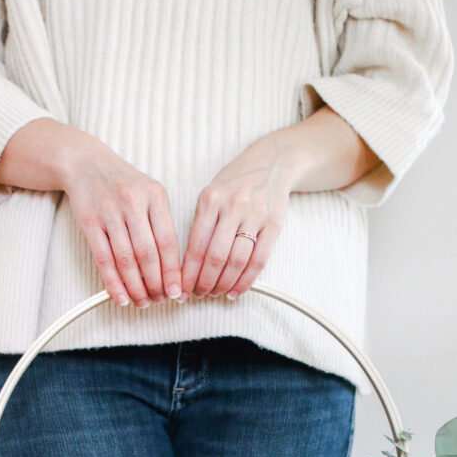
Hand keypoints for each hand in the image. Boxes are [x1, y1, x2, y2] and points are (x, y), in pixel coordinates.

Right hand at [62, 138, 184, 308]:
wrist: (86, 163)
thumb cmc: (123, 183)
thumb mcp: (150, 193)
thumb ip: (162, 225)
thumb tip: (172, 269)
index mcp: (155, 195)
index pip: (168, 242)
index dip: (173, 272)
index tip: (177, 292)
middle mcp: (133, 202)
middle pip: (148, 254)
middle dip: (155, 284)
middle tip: (159, 300)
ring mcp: (109, 212)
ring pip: (126, 260)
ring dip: (135, 288)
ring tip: (142, 301)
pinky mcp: (89, 222)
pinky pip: (104, 260)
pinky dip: (113, 283)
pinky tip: (121, 297)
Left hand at [181, 129, 296, 299]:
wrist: (272, 162)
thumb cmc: (236, 182)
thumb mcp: (211, 193)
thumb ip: (200, 223)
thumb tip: (187, 263)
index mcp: (211, 199)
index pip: (195, 246)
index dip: (188, 274)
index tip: (182, 288)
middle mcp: (233, 206)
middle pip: (215, 257)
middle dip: (204, 282)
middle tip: (198, 294)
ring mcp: (255, 216)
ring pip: (237, 262)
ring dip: (224, 284)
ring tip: (215, 293)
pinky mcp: (274, 225)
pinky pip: (259, 260)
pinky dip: (246, 281)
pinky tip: (236, 291)